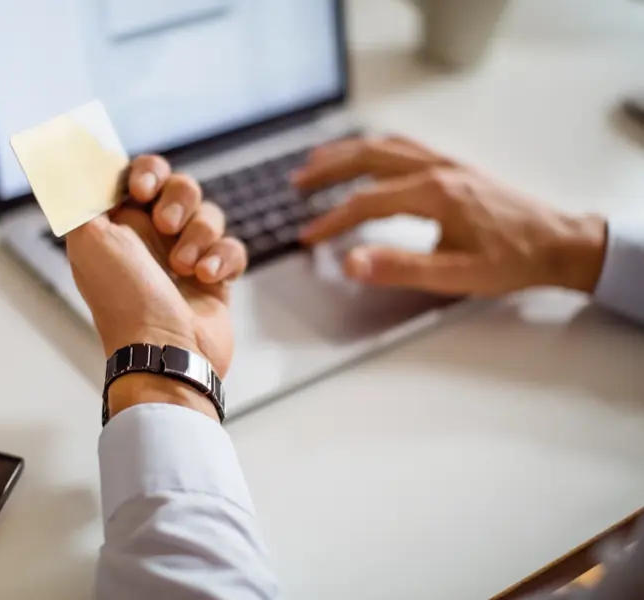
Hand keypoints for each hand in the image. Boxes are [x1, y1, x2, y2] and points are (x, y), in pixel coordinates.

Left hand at [66, 156, 247, 418]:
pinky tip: (207, 278)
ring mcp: (186, 259)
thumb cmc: (124, 299)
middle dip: (179, 199)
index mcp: (118, 226)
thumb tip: (68, 154)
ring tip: (184, 266)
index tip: (141, 189)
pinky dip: (223, 258)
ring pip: (209, 215)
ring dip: (200, 235)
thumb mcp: (88, 237)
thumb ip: (78, 191)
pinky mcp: (215, 279)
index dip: (146, 173)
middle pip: (181, 187)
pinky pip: (232, 247)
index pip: (138, 176)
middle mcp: (151, 239)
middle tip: (165, 225)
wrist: (164, 353)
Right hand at [293, 136, 607, 295]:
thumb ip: (398, 268)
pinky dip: (376, 146)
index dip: (332, 220)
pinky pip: (406, 145)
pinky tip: (367, 154)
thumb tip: (351, 263)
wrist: (559, 243)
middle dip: (328, 169)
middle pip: (368, 157)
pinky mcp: (455, 167)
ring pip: (386, 145)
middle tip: (297, 182)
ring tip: (318, 161)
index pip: (366, 202)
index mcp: (434, 193)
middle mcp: (437, 169)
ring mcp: (447, 163)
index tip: (308, 237)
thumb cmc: (512, 261)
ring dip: (347, 151)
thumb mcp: (455, 275)